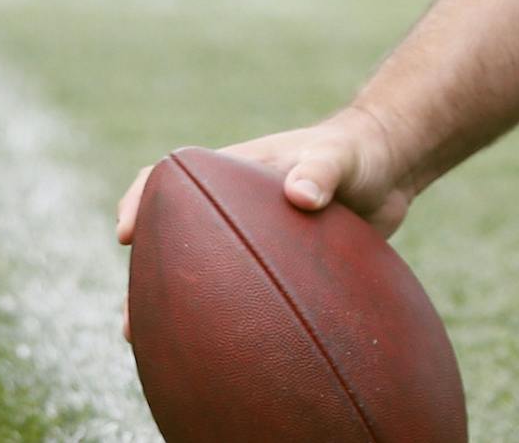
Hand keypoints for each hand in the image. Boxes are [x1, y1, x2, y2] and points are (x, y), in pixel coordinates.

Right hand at [117, 106, 418, 339]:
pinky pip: (242, 299)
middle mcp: (235, 206)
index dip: (139, 201)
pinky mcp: (278, 268)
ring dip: (180, 312)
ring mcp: (254, 239)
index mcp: (235, 172)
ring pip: (203, 277)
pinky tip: (228, 365)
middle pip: (174, 242)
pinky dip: (227, 325)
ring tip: (162, 357)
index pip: (170, 178)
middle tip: (132, 326)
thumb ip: (322, 170)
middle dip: (145, 282)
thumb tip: (299, 196)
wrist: (392, 170)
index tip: (126, 234)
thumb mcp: (341, 155)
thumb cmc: (360, 152)